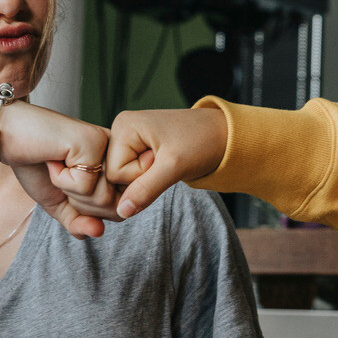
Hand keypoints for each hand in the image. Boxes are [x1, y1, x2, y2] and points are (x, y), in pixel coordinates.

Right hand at [0, 101, 118, 237]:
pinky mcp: (94, 141)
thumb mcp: (60, 203)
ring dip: (70, 190)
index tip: (68, 184)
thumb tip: (98, 232)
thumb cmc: (34, 166)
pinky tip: (53, 158)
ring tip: (57, 165)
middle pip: (115, 207)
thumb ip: (79, 222)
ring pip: (103, 198)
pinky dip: (60, 179)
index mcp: (116, 165)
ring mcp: (108, 145)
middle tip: (61, 175)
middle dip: (80, 203)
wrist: (7, 137)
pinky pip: (85, 186)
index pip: (120, 209)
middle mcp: (119, 153)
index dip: (89, 212)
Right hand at [106, 108, 227, 217]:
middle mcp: (121, 130)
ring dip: (145, 181)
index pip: (113, 172)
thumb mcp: (175, 166)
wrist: (224, 135)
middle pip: (113, 177)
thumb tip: (120, 211)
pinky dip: (147, 180)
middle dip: (141, 180)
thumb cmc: (203, 142)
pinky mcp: (137, 151)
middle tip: (166, 164)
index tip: (163, 161)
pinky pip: (131, 177)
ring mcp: (128, 141)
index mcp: (124, 125)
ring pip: (122, 180)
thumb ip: (146, 189)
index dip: (139, 177)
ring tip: (166, 163)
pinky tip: (162, 168)